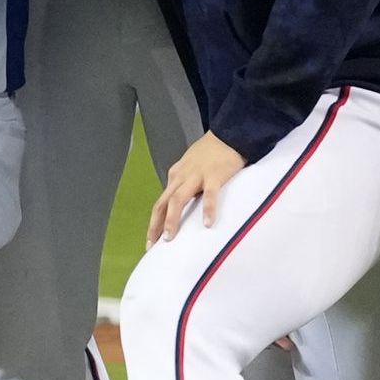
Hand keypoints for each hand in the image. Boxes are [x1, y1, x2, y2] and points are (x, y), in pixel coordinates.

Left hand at [145, 130, 244, 244]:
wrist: (227, 134)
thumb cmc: (210, 154)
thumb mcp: (191, 168)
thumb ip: (185, 185)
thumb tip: (180, 206)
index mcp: (175, 176)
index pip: (161, 202)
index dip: (154, 222)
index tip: (152, 241)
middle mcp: (181, 177)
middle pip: (163, 203)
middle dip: (156, 224)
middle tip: (153, 245)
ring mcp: (197, 176)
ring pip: (178, 199)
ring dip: (172, 219)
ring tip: (170, 237)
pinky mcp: (215, 175)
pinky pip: (210, 195)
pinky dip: (208, 209)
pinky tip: (207, 224)